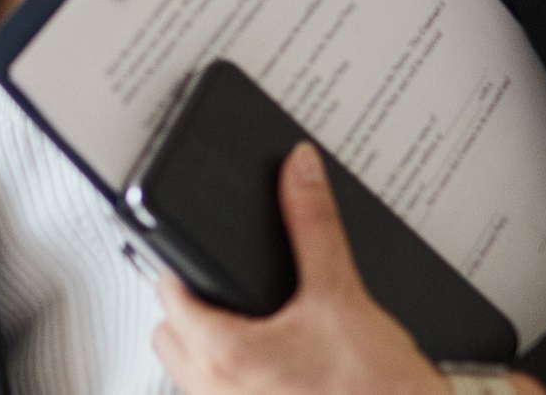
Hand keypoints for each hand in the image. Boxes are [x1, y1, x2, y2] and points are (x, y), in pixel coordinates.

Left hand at [149, 142, 452, 394]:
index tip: (197, 255)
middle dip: (188, 311)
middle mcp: (217, 392)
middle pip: (167, 337)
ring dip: (205, 347)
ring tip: (248, 326)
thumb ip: (313, 224)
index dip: (181, 265)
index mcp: (226, 355)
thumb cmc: (378, 387)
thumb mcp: (340, 292)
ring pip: (188, 372)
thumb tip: (299, 173)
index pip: (168, 296)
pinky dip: (230, 378)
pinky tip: (269, 365)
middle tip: (224, 290)